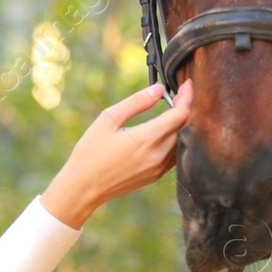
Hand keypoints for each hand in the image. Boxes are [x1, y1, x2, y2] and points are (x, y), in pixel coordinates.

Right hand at [40, 80, 192, 227]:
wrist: (84, 187)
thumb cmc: (91, 151)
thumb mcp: (109, 119)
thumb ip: (137, 102)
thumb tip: (160, 89)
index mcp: (148, 138)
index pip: (181, 114)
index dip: (187, 96)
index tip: (187, 84)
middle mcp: (158, 155)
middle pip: (185, 127)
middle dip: (186, 107)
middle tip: (179, 93)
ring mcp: (159, 168)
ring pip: (182, 142)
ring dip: (182, 124)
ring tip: (175, 108)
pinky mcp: (156, 176)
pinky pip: (175, 154)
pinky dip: (176, 139)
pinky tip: (167, 129)